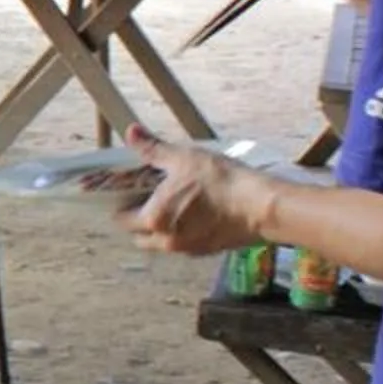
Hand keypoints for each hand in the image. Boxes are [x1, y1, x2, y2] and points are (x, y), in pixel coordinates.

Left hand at [117, 124, 272, 256]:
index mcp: (153, 219)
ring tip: (171, 204)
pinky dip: (180, 232)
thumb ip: (153, 149)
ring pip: (161, 242)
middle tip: (147, 196)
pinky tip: (193, 213)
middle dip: (138, 219)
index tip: (126, 191)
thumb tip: (131, 131)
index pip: (121, 219)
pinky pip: (183, 244)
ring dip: (159, 227)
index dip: (120, 204)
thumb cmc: (221, 182)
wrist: (263, 207)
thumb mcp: (184, 158)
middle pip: (139, 235)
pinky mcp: (207, 252)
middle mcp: (165, 241)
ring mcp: (187, 249)